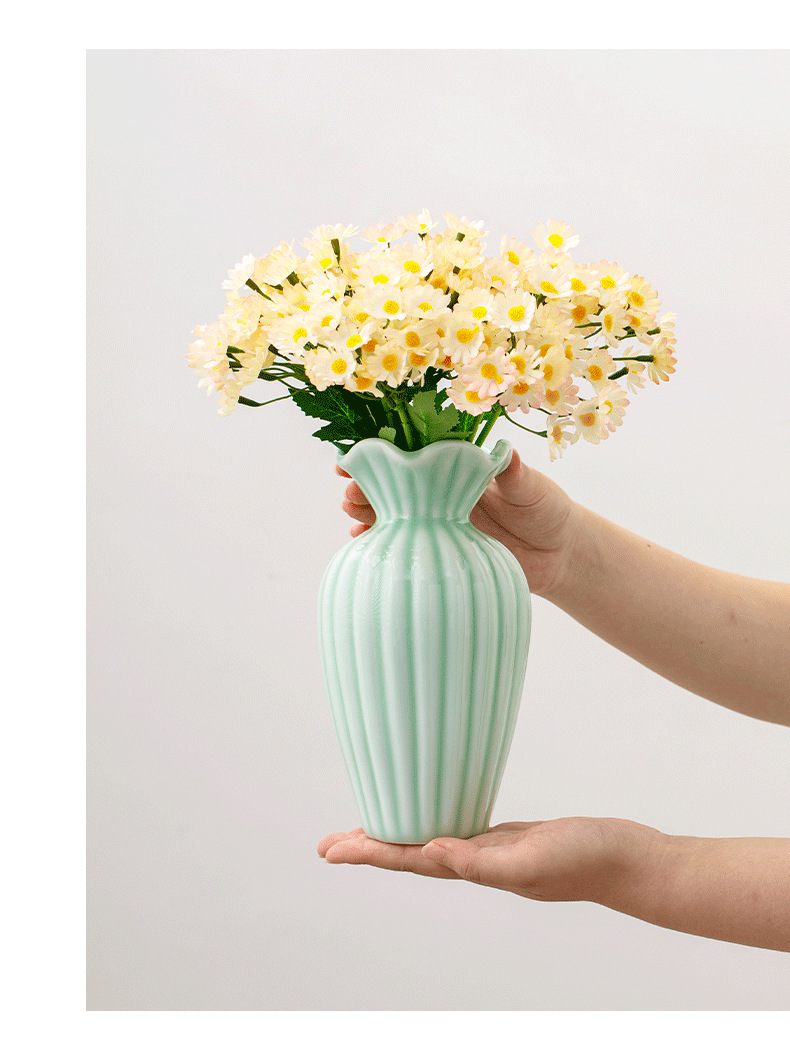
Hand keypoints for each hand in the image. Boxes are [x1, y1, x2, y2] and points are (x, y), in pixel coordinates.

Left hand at [318, 817, 662, 903]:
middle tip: (328, 845)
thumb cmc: (590, 861)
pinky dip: (437, 820)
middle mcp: (478, 863)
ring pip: (433, 841)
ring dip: (398, 836)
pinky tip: (432, 813)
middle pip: (411, 854)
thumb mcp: (536, 859)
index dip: (370, 852)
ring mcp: (494, 850)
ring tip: (367, 830)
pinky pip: (462, 825)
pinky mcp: (512, 835)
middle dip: (370, 847)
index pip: (411, 859)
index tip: (331, 850)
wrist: (632, 861)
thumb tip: (433, 853)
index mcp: (478, 869)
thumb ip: (486, 863)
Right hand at [337, 448, 580, 597]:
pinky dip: (380, 542)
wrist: (557, 555)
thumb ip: (517, 475)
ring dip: (366, 510)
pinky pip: (403, 543)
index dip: (382, 448)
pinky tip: (364, 543)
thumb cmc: (546, 510)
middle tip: (350, 490)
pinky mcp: (438, 550)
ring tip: (352, 512)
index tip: (355, 451)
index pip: (413, 451)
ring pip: (391, 511)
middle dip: (365, 482)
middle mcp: (440, 491)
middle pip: (392, 481)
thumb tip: (507, 454)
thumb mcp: (534, 489)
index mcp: (456, 466)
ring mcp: (435, 522)